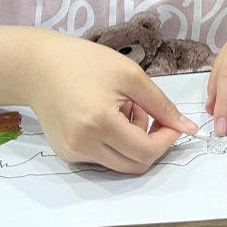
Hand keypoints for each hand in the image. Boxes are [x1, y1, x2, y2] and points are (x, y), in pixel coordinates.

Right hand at [27, 32, 198, 173]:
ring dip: (131, 140)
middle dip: (149, 140)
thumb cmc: (83, 61)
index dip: (166, 139)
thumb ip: (161, 104)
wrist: (38, 65)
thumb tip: (187, 128)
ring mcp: (72, 152)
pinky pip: (102, 158)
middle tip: (144, 110)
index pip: (146, 151)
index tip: (171, 121)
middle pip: (134, 164)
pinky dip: (112, 141)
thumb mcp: (129, 74)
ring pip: (119, 163)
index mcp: (99, 122)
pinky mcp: (66, 153)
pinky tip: (103, 114)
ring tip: (121, 108)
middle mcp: (83, 145)